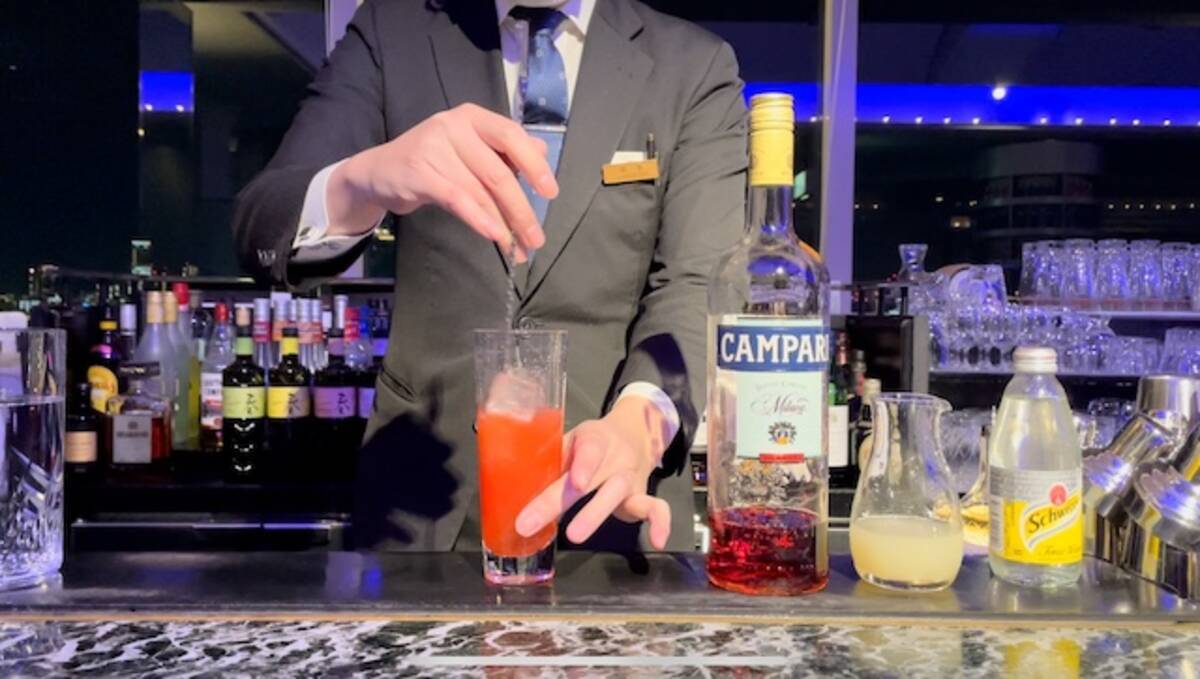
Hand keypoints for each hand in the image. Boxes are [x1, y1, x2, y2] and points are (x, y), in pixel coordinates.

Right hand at [328, 103, 557, 261]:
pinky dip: (479, 219)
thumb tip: (541, 153)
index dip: (535, 164)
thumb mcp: (469, 151)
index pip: (511, 135)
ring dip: (503, 223)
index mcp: (472, 117)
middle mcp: (454, 126)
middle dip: (522, 209)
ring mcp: (434, 147)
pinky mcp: (418, 172)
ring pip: (480, 190)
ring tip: (518, 247)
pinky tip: (494, 235)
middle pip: (498, 171)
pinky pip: (457, 198)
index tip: (550, 193)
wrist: (378, 172)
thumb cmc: (431, 162)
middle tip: (536, 237)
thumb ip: (503, 152)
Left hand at [515, 396, 672, 549]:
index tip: (574, 481)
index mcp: (594, 439)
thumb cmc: (594, 443)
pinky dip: (660, 522)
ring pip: (618, 493)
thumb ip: (550, 461)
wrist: (637, 433)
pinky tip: (657, 541)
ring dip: (595, 514)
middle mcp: (615, 457)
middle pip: (592, 479)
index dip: (583, 465)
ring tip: (574, 536)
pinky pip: (655, 507)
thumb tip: (513, 485)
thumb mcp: (573, 441)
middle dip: (560, 502)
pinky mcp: (641, 496)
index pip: (590, 448)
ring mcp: (629, 478)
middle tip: (531, 523)